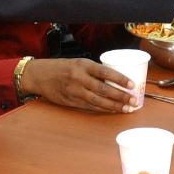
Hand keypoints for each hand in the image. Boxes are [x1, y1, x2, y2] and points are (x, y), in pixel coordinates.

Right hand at [20, 57, 136, 112]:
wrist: (40, 75)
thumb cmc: (62, 67)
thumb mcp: (79, 63)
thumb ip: (94, 70)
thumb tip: (114, 79)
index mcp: (83, 65)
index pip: (105, 72)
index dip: (120, 79)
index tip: (132, 84)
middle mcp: (79, 78)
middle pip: (103, 89)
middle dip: (120, 96)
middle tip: (133, 100)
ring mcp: (74, 91)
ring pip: (98, 101)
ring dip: (114, 106)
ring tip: (126, 108)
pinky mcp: (70, 101)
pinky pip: (89, 107)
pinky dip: (102, 109)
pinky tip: (112, 110)